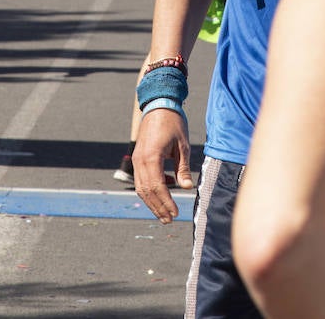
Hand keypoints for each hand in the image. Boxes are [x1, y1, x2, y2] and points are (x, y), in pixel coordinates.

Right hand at [132, 108, 194, 222]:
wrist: (159, 105)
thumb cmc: (173, 123)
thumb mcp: (183, 146)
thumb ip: (183, 168)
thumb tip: (187, 187)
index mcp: (152, 157)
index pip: (158, 187)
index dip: (166, 202)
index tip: (176, 213)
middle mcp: (140, 160)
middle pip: (147, 191)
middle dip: (158, 207)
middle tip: (170, 219)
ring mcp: (137, 159)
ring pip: (141, 188)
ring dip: (152, 202)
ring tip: (163, 214)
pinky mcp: (138, 158)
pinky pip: (140, 180)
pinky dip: (149, 191)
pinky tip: (161, 195)